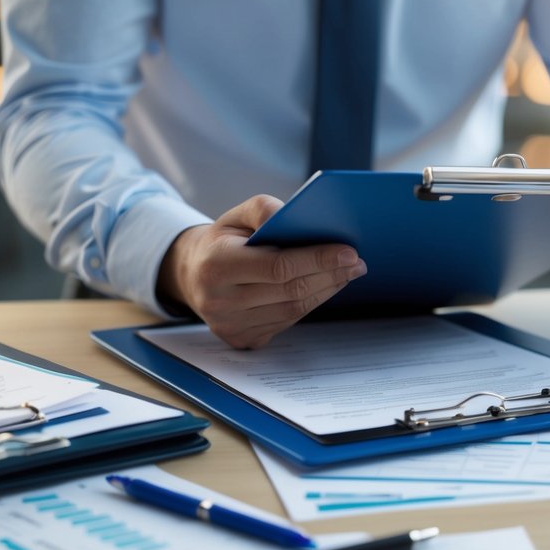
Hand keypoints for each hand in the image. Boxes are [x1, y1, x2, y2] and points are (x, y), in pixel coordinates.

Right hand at [157, 195, 367, 348]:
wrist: (192, 274)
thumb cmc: (222, 241)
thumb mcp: (235, 216)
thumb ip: (264, 210)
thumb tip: (297, 216)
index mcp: (216, 266)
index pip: (278, 266)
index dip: (317, 260)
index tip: (349, 252)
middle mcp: (219, 301)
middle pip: (290, 291)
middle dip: (330, 275)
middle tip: (357, 263)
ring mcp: (229, 325)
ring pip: (292, 311)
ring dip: (325, 291)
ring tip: (347, 274)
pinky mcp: (241, 339)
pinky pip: (286, 322)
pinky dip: (310, 304)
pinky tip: (324, 288)